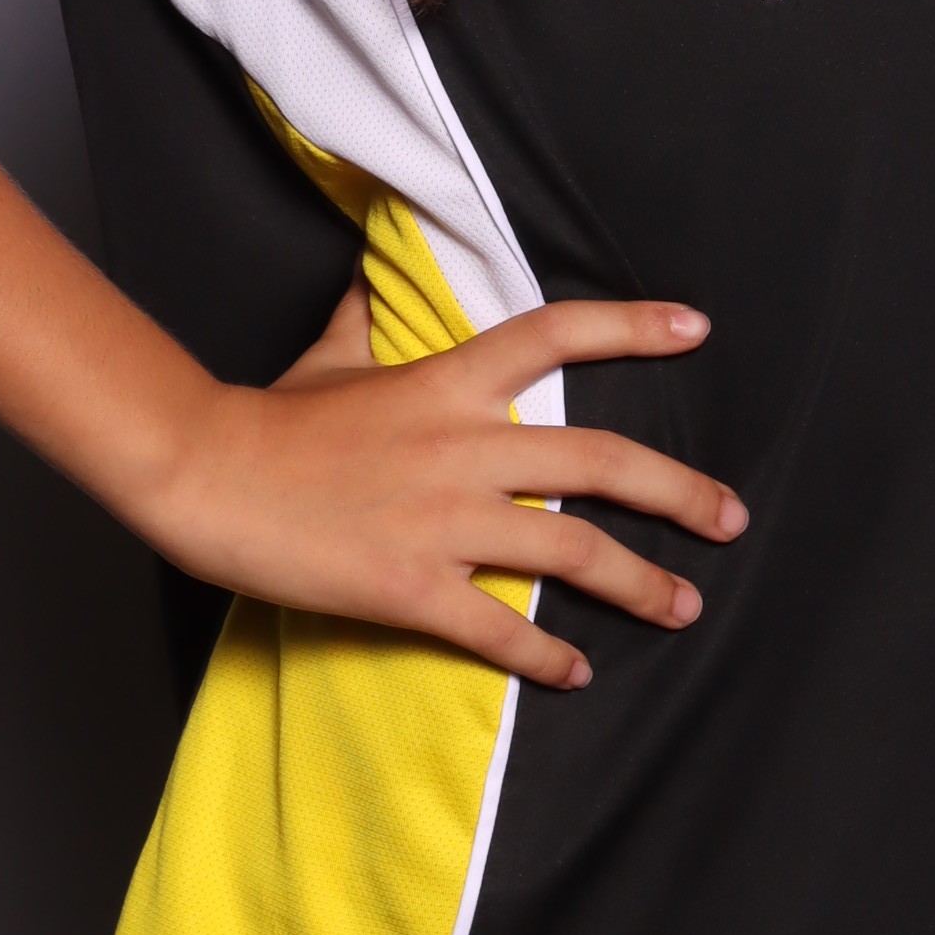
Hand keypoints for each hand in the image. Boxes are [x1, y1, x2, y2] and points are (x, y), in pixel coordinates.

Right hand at [146, 297, 743, 691]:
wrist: (204, 473)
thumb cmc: (267, 416)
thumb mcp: (329, 351)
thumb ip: (368, 312)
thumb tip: (374, 261)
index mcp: (446, 383)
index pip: (555, 335)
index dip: (632, 326)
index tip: (697, 329)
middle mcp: (462, 448)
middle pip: (598, 462)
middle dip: (678, 492)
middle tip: (730, 518)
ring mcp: (441, 521)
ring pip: (571, 552)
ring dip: (639, 583)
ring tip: (684, 606)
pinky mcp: (411, 587)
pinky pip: (500, 630)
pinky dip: (547, 657)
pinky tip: (578, 673)